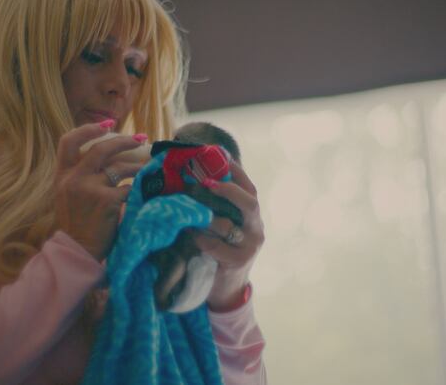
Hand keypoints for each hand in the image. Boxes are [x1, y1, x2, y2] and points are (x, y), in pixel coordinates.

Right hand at [54, 122, 145, 260]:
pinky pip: (129, 188)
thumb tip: (106, 157)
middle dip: (124, 141)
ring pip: (120, 167)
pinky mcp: (106, 200)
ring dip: (138, 166)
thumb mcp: (67, 196)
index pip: (68, 141)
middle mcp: (74, 178)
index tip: (108, 124)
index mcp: (62, 175)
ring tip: (148, 168)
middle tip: (141, 139)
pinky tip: (147, 190)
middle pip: (102, 148)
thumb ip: (80, 176)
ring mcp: (90, 188)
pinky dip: (139, 189)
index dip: (89, 129)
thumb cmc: (76, 225)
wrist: (76, 251)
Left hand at [193, 161, 264, 310]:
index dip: (235, 171)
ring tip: (190, 204)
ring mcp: (249, 247)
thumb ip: (215, 208)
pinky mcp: (237, 262)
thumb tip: (191, 178)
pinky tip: (189, 231)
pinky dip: (202, 238)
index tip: (217, 155)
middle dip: (229, 189)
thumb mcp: (222, 227)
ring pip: (233, 225)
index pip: (249, 188)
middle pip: (250, 202)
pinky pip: (218, 247)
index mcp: (252, 216)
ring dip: (208, 214)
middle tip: (207, 181)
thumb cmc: (219, 252)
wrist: (227, 290)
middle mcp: (256, 229)